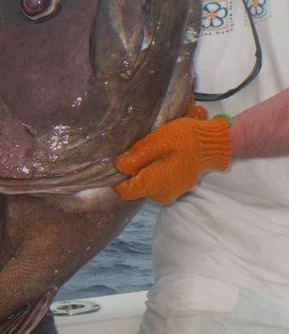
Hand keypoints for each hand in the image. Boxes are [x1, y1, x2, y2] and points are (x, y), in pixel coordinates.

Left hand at [114, 116, 231, 203]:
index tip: (120, 162)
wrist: (214, 143)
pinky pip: (158, 181)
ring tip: (155, 151)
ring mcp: (171, 192)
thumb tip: (120, 166)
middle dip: (133, 170)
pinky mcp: (177, 187)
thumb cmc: (188, 139)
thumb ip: (137, 156)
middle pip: (135, 187)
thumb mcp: (159, 140)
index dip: (117, 178)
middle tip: (140, 151)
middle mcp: (163, 194)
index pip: (125, 191)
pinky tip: (163, 155)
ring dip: (145, 169)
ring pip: (146, 183)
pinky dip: (156, 170)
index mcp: (156, 184)